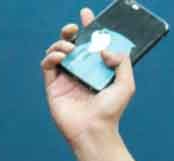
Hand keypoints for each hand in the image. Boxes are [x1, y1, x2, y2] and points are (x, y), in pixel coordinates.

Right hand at [41, 8, 135, 147]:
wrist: (94, 131)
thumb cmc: (111, 111)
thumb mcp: (126, 85)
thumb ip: (122, 63)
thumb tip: (104, 49)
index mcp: (96, 70)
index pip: (90, 45)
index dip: (88, 29)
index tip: (87, 15)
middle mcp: (80, 72)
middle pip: (71, 44)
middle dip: (70, 32)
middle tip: (74, 28)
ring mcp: (65, 78)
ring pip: (57, 51)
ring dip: (61, 44)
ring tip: (71, 50)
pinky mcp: (53, 86)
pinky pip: (47, 65)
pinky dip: (51, 56)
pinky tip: (61, 57)